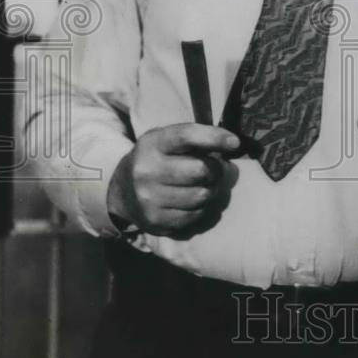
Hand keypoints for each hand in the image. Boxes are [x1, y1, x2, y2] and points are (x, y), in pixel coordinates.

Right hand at [107, 123, 239, 236]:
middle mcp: (147, 171)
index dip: (214, 137)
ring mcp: (150, 198)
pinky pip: (196, 214)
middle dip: (216, 169)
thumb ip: (194, 138)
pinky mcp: (156, 221)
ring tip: (201, 184)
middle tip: (215, 168)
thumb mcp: (166, 140)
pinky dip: (200, 207)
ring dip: (210, 189)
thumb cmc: (156, 160)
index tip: (234, 142)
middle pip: (201, 170)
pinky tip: (190, 200)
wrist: (122, 191)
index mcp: (152, 144)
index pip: (186, 136)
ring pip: (202, 195)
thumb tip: (230, 144)